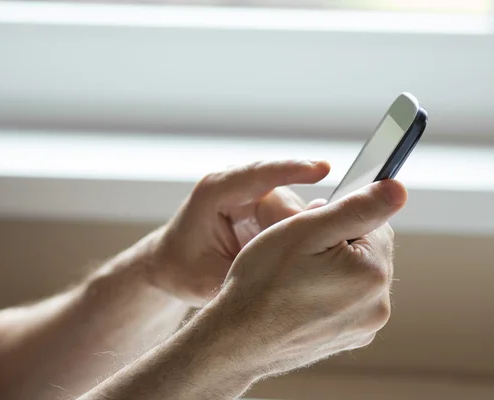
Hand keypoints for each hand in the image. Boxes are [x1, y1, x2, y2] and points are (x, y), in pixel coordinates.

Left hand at [138, 160, 330, 305]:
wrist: (170, 263)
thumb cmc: (182, 268)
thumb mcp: (207, 280)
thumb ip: (247, 274)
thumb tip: (290, 272)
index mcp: (215, 192)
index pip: (258, 175)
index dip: (291, 170)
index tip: (322, 168)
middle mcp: (238, 185)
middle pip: (286, 205)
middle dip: (302, 235)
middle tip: (313, 267)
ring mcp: (256, 194)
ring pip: (297, 216)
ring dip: (301, 242)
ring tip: (294, 273)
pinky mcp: (268, 206)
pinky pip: (295, 222)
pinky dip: (300, 242)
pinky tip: (299, 263)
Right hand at [211, 180, 406, 375]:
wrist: (238, 340)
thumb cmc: (263, 282)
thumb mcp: (306, 231)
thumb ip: (357, 208)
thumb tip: (398, 190)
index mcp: (373, 274)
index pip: (376, 223)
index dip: (340, 219)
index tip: (311, 232)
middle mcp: (377, 305)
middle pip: (368, 252)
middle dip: (338, 245)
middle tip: (299, 256)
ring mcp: (364, 327)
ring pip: (356, 276)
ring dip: (333, 269)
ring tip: (296, 279)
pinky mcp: (349, 339)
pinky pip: (347, 301)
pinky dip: (328, 294)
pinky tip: (298, 299)